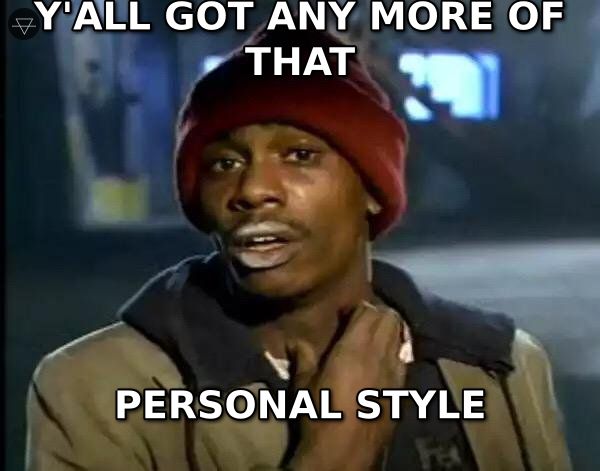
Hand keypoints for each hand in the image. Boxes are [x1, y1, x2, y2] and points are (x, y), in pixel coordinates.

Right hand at [287, 301, 406, 470]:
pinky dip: (396, 352)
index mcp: (354, 349)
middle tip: (362, 320)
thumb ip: (303, 357)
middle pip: (390, 319)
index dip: (359, 306)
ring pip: (400, 337)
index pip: (369, 311)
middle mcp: (379, 355)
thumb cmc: (320, 415)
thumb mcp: (304, 385)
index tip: (346, 312)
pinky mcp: (401, 391)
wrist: (344, 454)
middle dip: (378, 313)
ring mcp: (394, 373)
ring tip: (374, 336)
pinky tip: (384, 361)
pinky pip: (404, 360)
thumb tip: (294, 341)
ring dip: (389, 330)